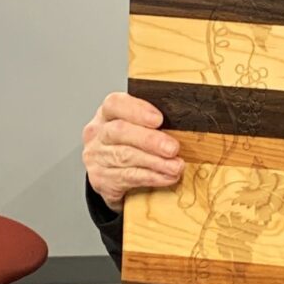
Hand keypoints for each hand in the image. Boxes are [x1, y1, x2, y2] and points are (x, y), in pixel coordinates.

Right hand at [82, 92, 183, 210]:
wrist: (111, 176)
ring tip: (176, 166)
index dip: (137, 110)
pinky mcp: (101, 179)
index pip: (114, 103)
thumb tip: (186, 123)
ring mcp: (97, 157)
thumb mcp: (138, 128)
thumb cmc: (131, 145)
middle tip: (172, 148)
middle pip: (119, 132)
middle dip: (149, 140)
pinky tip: (167, 177)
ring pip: (125, 156)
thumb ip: (154, 123)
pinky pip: (128, 177)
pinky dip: (151, 177)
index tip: (158, 119)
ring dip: (155, 162)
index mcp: (107, 114)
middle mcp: (98, 134)